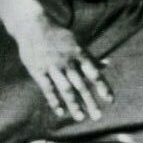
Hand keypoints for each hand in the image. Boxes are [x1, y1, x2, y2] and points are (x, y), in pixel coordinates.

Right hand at [8, 8, 113, 124]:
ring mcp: (52, 66)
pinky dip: (54, 101)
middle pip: (80, 84)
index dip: (102, 86)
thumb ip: (90, 57)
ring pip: (65, 89)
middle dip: (90, 101)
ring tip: (81, 118)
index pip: (93, 72)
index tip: (110, 100)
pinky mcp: (38, 70)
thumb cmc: (57, 36)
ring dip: (74, 104)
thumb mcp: (75, 43)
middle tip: (98, 117)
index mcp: (78, 53)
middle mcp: (67, 61)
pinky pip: (47, 88)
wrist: (32, 25)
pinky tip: (61, 112)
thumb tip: (107, 64)